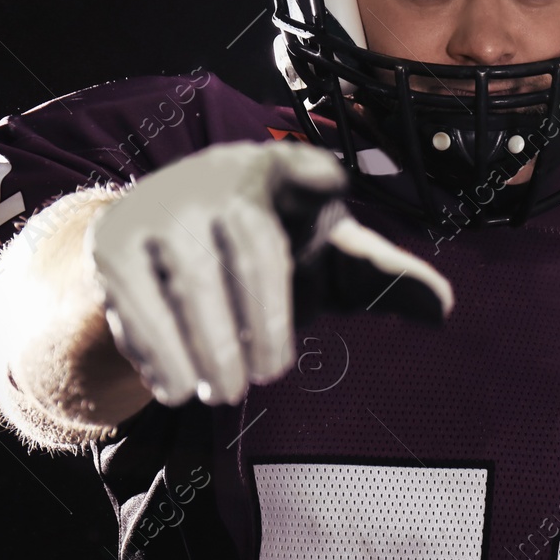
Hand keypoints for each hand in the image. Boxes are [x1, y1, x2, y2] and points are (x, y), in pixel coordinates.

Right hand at [86, 139, 452, 406]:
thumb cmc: (270, 248)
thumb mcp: (326, 257)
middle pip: (252, 247)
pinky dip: (158, 350)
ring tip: (224, 391)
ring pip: (192, 280)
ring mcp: (163, 205)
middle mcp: (219, 176)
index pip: (302, 169)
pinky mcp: (115, 241)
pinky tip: (176, 388)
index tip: (329, 180)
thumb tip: (444, 308)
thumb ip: (381, 278)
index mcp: (280, 172)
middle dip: (260, 318)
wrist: (164, 240)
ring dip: (208, 344)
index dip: (313, 174)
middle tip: (267, 376)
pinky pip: (137, 300)